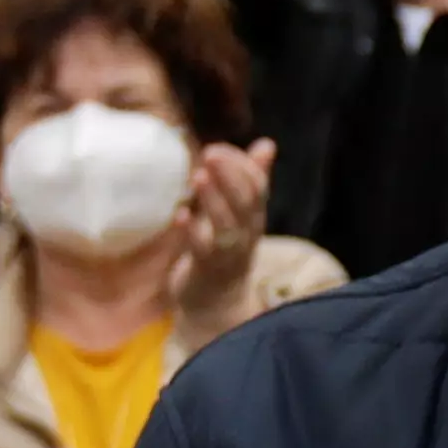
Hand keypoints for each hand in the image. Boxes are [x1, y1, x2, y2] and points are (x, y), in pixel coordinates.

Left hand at [170, 138, 278, 326]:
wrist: (216, 303)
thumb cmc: (225, 250)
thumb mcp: (241, 214)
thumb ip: (252, 180)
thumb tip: (267, 145)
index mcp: (255, 216)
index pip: (257, 186)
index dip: (241, 165)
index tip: (217, 147)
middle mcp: (246, 233)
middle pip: (246, 202)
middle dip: (230, 175)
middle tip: (210, 152)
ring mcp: (228, 252)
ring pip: (226, 225)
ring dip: (213, 200)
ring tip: (198, 177)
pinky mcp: (206, 269)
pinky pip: (201, 249)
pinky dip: (191, 231)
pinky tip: (181, 214)